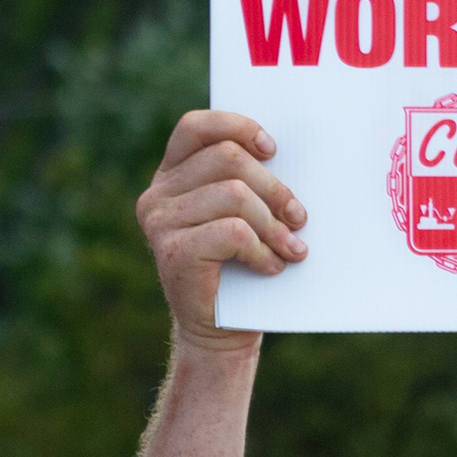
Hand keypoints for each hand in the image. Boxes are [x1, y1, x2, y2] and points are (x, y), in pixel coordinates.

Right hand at [137, 111, 306, 354]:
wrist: (219, 329)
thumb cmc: (238, 266)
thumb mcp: (240, 213)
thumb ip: (245, 181)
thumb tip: (284, 153)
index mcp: (171, 176)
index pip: (195, 127)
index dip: (238, 127)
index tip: (273, 150)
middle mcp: (157, 195)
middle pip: (227, 158)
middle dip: (274, 188)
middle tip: (299, 217)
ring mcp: (160, 224)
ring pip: (235, 195)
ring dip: (273, 224)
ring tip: (290, 248)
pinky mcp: (173, 252)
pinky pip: (233, 232)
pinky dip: (262, 249)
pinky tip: (270, 266)